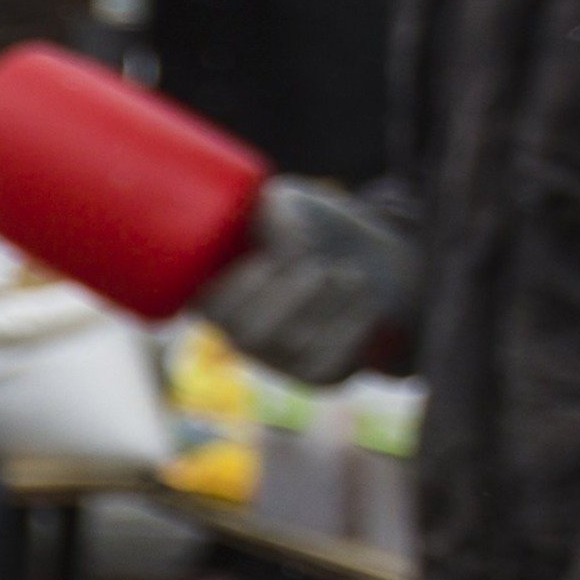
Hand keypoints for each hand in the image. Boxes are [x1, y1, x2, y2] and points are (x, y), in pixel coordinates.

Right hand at [197, 177, 411, 383]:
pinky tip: (362, 299)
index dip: (240, 285)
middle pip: (248, 335)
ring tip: (348, 275)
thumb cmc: (317, 226)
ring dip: (329, 300)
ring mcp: (272, 360)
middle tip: (319, 268)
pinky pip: (328, 357)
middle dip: (290, 294)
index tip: (273, 257)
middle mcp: (234, 333)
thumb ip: (271, 209)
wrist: (371, 259)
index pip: (208, 307)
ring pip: (292, 342)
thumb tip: (270, 221)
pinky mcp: (312, 375)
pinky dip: (353, 320)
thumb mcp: (289, 204)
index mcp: (210, 292)